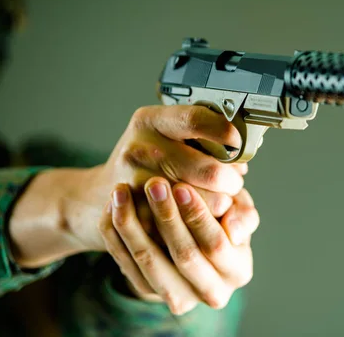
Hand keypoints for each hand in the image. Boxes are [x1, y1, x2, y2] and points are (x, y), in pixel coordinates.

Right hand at [66, 105, 247, 250]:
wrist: (102, 196)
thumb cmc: (150, 162)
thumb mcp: (170, 138)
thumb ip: (208, 140)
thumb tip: (241, 162)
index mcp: (150, 121)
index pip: (194, 119)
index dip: (223, 131)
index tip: (239, 140)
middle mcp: (139, 148)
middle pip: (208, 170)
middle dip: (231, 180)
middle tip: (233, 181)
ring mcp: (134, 183)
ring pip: (202, 200)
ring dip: (220, 203)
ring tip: (216, 197)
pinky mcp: (136, 216)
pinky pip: (185, 223)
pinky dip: (199, 222)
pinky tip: (195, 213)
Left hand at [99, 177, 258, 313]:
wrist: (190, 239)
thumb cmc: (219, 217)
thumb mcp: (237, 210)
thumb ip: (242, 212)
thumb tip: (233, 228)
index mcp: (238, 271)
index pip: (216, 244)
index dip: (199, 216)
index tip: (182, 186)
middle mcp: (212, 292)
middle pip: (185, 256)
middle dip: (167, 217)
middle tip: (153, 184)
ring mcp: (179, 297)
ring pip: (149, 262)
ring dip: (132, 225)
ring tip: (122, 192)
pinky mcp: (147, 293)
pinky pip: (124, 265)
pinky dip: (114, 235)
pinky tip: (110, 208)